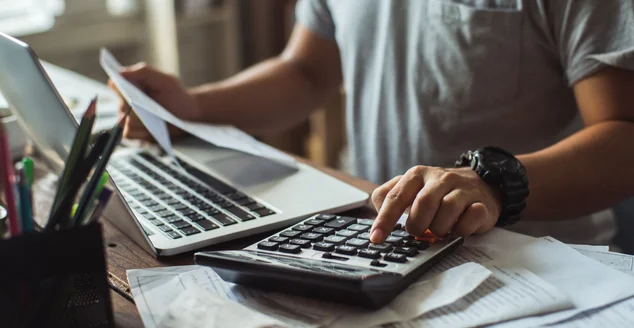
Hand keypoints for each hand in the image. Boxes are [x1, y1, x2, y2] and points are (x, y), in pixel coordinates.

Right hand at [108, 63, 200, 140]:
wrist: (188, 114)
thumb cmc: (177, 95)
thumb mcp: (166, 80)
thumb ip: (144, 72)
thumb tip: (120, 72)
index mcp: (131, 86)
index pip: (114, 84)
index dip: (118, 87)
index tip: (129, 91)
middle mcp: (126, 102)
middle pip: (120, 105)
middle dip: (133, 107)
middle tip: (148, 108)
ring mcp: (129, 118)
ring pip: (123, 121)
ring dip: (138, 121)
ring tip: (155, 120)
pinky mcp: (136, 132)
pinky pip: (128, 134)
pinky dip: (139, 133)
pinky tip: (152, 130)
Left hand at [369, 166, 502, 243]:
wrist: (481, 184)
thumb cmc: (438, 193)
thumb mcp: (412, 189)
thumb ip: (390, 198)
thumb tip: (377, 219)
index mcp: (417, 175)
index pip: (395, 197)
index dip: (384, 220)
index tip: (376, 238)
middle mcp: (439, 178)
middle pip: (423, 204)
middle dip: (417, 225)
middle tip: (418, 233)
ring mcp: (462, 189)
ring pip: (448, 210)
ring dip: (439, 228)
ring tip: (439, 231)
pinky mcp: (481, 203)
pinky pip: (471, 218)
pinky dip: (462, 229)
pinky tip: (458, 229)